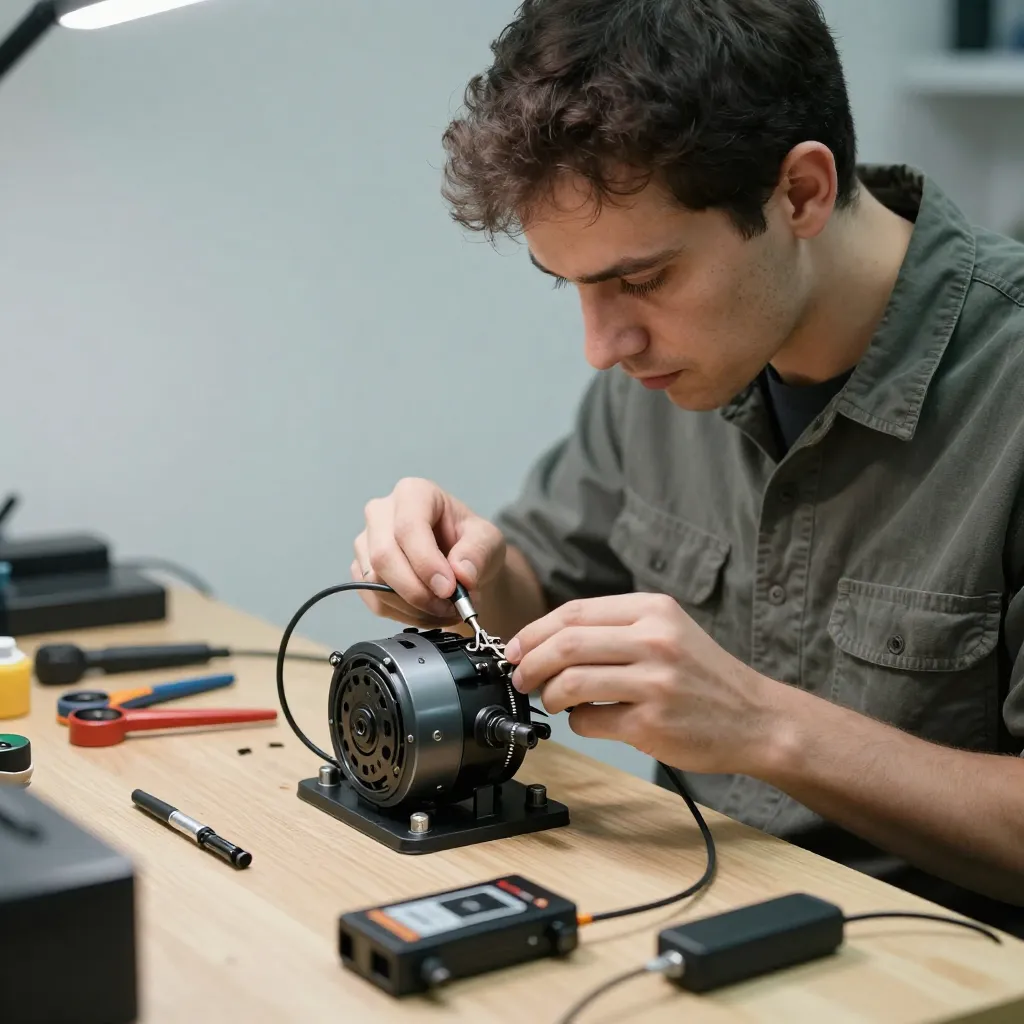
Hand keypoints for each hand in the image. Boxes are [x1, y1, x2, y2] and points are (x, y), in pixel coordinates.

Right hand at [352, 477, 506, 627]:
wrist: (460, 563)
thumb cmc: (470, 543)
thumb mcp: (488, 540)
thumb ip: (478, 552)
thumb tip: (461, 573)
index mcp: (414, 493)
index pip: (408, 527)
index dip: (426, 563)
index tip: (449, 589)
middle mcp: (382, 513)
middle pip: (383, 556)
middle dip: (417, 591)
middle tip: (449, 606)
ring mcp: (366, 542)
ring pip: (374, 582)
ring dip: (413, 606)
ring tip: (445, 609)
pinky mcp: (360, 570)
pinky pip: (374, 600)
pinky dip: (403, 614)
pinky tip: (428, 612)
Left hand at [504, 593, 781, 775]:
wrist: (757, 718)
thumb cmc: (704, 676)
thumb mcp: (668, 631)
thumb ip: (615, 629)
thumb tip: (548, 642)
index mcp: (653, 610)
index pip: (574, 613)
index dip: (534, 631)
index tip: (516, 648)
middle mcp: (654, 640)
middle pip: (566, 644)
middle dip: (530, 663)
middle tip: (520, 677)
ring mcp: (654, 682)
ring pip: (571, 682)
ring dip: (549, 695)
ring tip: (553, 700)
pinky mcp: (652, 723)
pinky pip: (591, 721)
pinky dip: (577, 722)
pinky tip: (588, 720)